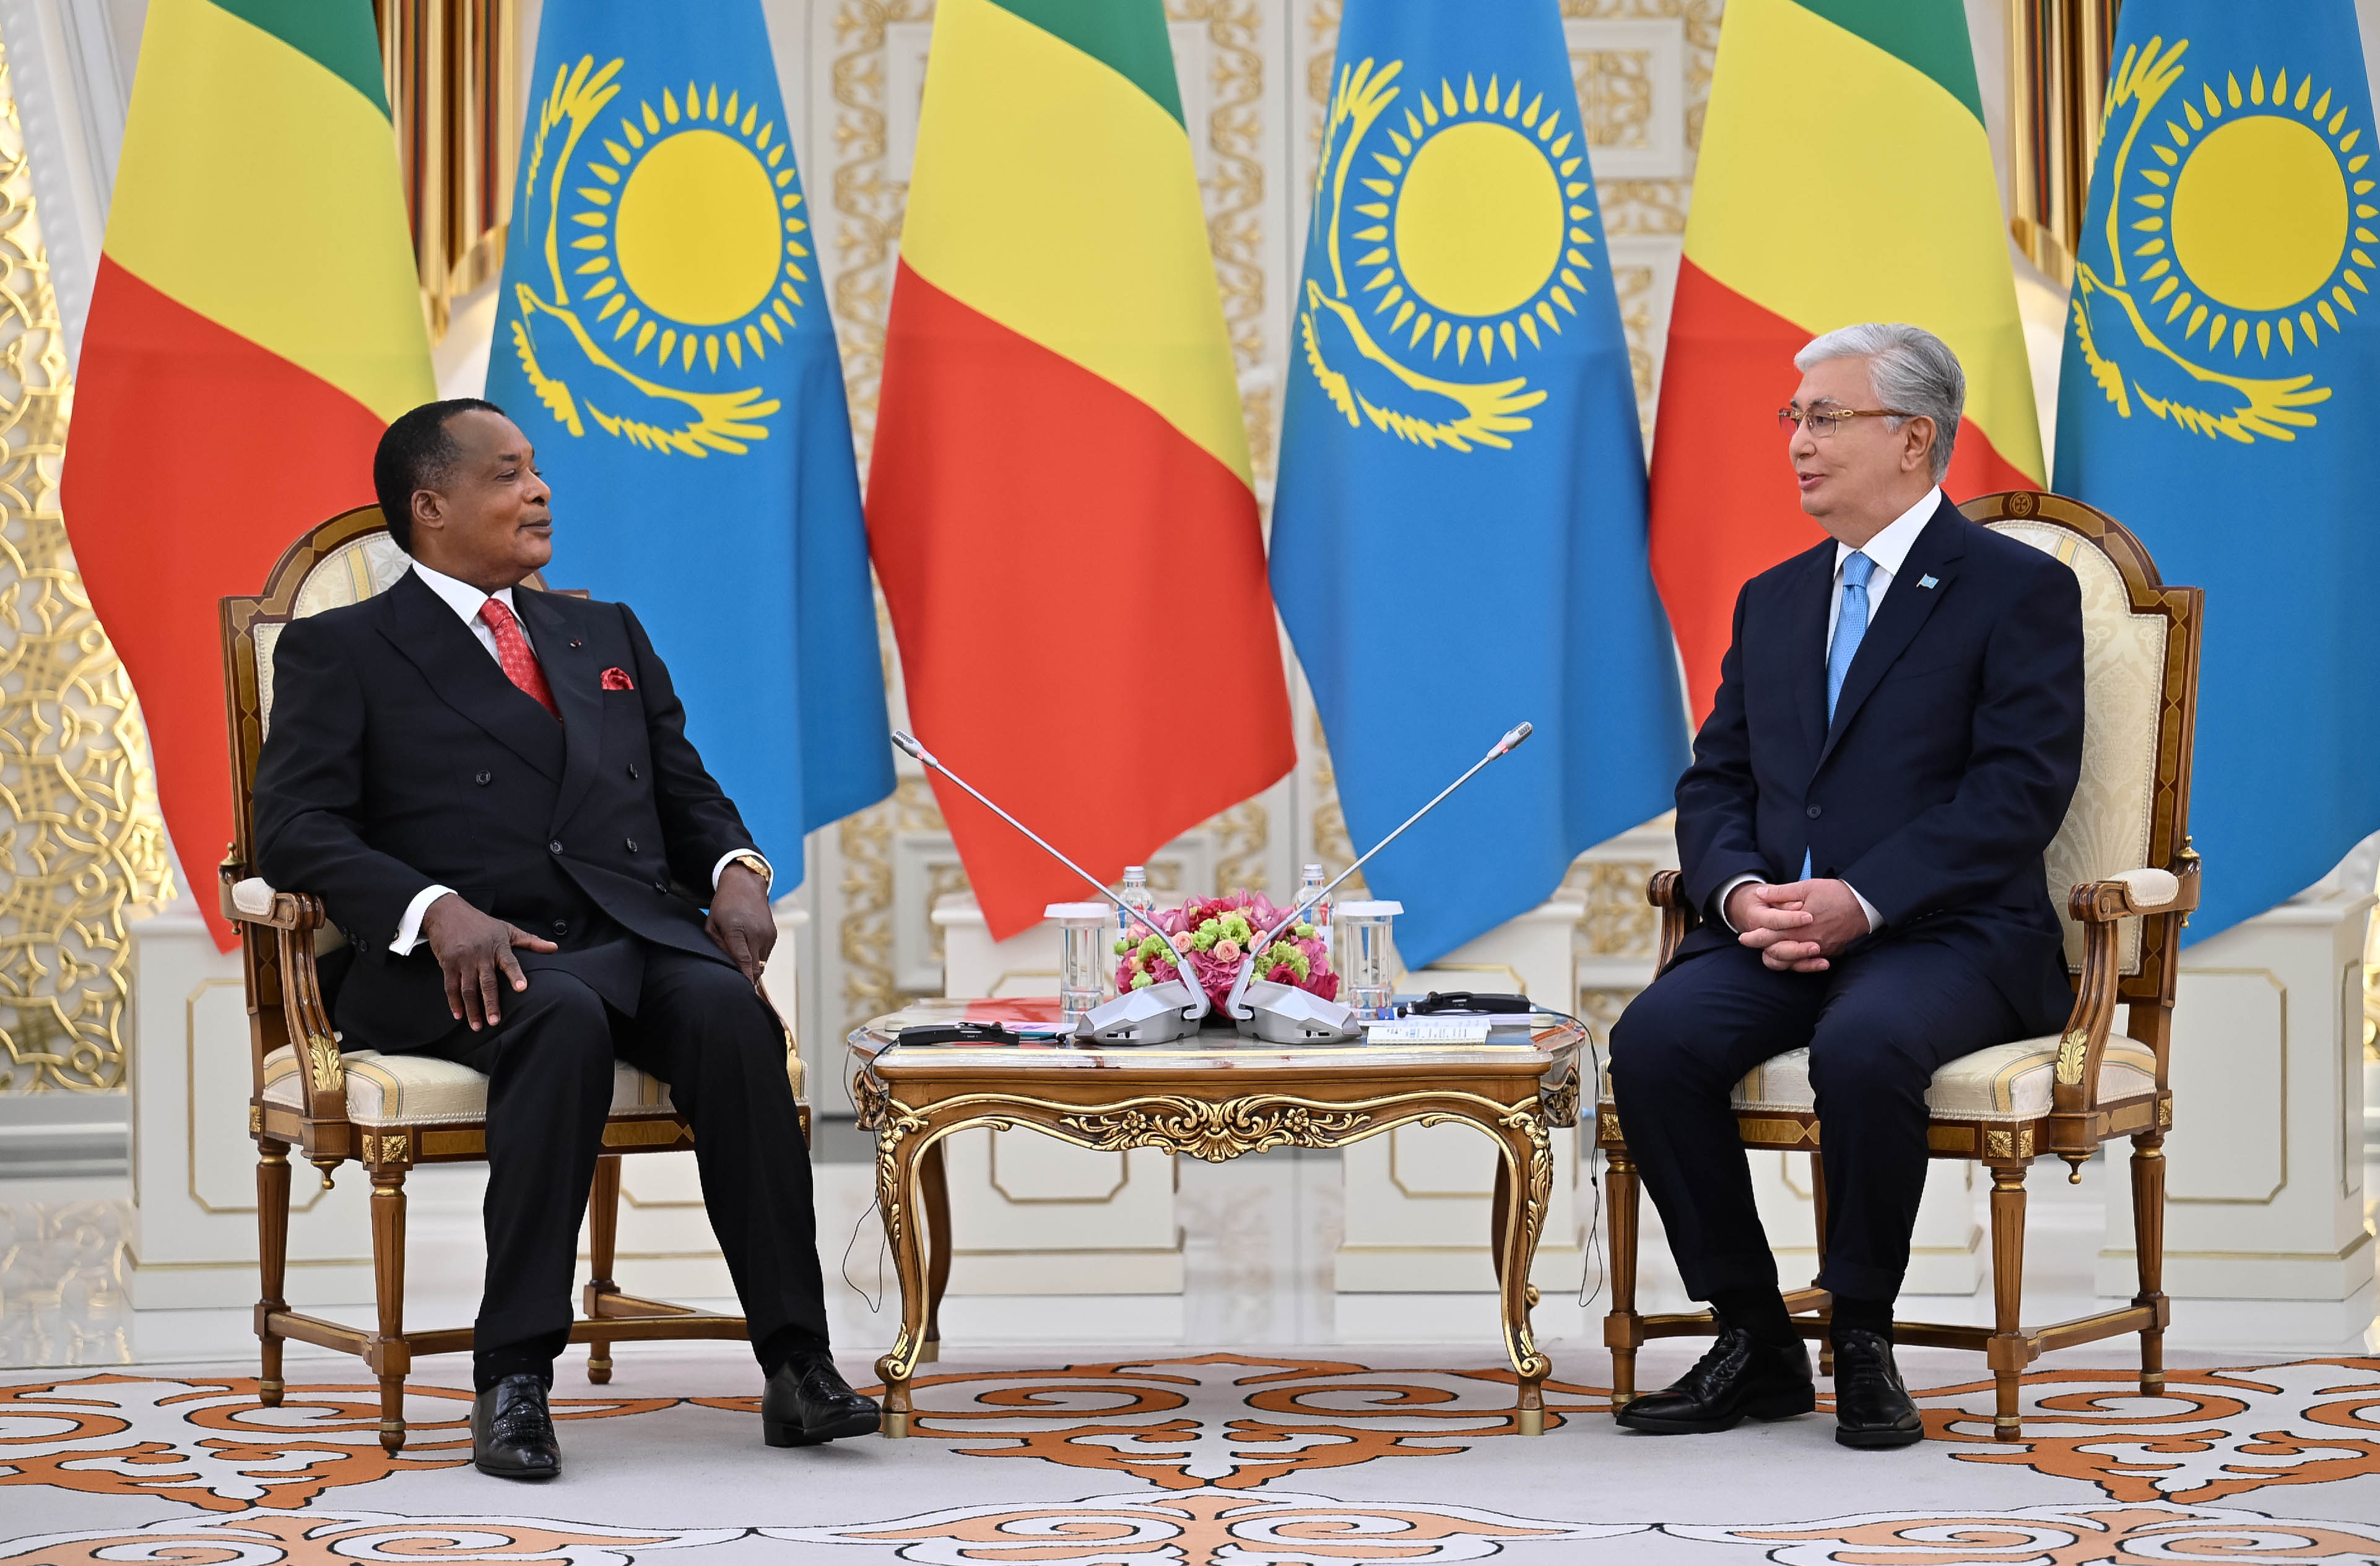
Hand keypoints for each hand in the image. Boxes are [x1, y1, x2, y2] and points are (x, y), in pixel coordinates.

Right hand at [421, 892, 557, 1030]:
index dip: (516, 975)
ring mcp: (463, 960)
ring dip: (472, 1009)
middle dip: (491, 1003)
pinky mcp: (448, 964)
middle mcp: (481, 954)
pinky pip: (450, 986)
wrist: (448, 913)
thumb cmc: (481, 923)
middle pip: (487, 982)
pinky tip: (459, 1015)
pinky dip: (454, 1002)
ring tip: (478, 1026)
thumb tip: (554, 948)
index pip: (510, 962)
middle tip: (495, 1021)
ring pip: (468, 988)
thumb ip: (531, 941)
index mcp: (498, 946)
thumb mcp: (507, 929)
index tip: (522, 988)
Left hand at [706, 860, 775, 986]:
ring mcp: (767, 934)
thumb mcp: (712, 925)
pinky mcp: (773, 935)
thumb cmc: (724, 905)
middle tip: (737, 982)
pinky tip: (748, 945)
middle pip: (754, 967)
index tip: (744, 991)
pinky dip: (757, 956)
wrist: (746, 885)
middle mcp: (756, 933)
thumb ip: (718, 946)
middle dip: (747, 977)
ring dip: (751, 966)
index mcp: (737, 929)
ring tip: (740, 954)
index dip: (744, 978)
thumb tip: (728, 966)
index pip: (743, 961)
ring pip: (761, 963)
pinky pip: (765, 955)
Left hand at [1729, 879, 1871, 972]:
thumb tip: (1761, 894)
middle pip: (1779, 952)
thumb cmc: (1835, 893)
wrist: (1866, 904)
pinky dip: (1798, 962)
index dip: (1755, 938)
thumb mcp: (1807, 886)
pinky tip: (1790, 956)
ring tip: (1767, 950)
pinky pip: (1810, 963)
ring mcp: (1821, 949)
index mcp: (1800, 926)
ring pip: (1793, 962)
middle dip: (1762, 947)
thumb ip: (1781, 893)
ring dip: (1778, 957)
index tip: (1743, 937)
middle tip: (1748, 942)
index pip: (1771, 936)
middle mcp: (1809, 942)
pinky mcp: (1830, 952)